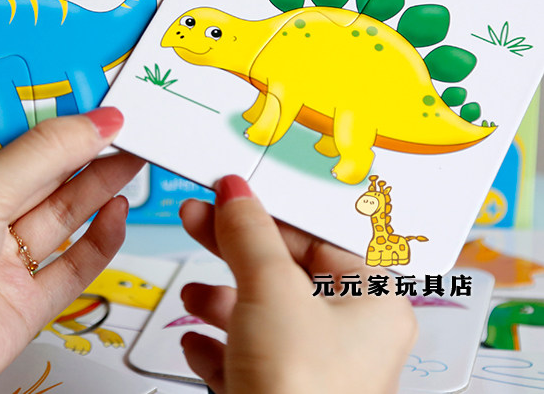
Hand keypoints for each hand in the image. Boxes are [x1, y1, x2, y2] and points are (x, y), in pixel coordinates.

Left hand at [0, 108, 142, 392]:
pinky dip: (101, 238)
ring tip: (132, 158)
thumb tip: (95, 122)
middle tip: (126, 127)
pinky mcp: (27, 301)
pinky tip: (116, 212)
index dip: (55, 121)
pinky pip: (76, 263)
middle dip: (87, 150)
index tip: (93, 103)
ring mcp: (5, 262)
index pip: (14, 142)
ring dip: (101, 186)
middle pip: (46, 176)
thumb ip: (45, 154)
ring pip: (65, 214)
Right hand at [179, 175, 416, 393]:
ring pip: (265, 314)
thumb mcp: (271, 289)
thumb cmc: (302, 390)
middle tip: (198, 218)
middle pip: (286, 270)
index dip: (269, 208)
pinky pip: (252, 357)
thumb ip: (249, 233)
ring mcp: (319, 370)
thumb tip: (236, 193)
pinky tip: (198, 344)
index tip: (233, 192)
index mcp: (372, 300)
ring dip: (223, 301)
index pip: (317, 232)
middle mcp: (352, 335)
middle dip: (233, 249)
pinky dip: (222, 346)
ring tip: (195, 294)